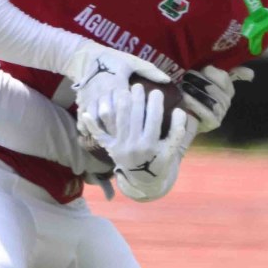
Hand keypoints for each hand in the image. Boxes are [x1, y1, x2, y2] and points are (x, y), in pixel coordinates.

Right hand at [63, 43, 168, 136]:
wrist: (86, 57)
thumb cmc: (113, 60)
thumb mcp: (132, 62)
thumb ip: (150, 71)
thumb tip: (167, 81)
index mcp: (116, 83)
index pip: (124, 101)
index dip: (133, 113)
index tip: (143, 122)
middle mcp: (102, 92)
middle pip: (110, 113)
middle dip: (119, 125)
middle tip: (130, 135)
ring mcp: (91, 98)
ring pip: (97, 117)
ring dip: (106, 128)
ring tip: (117, 139)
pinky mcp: (82, 102)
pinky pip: (83, 118)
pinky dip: (87, 128)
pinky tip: (94, 136)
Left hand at [80, 88, 197, 202]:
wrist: (144, 181)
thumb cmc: (160, 161)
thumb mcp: (172, 150)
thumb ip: (178, 131)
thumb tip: (181, 110)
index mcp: (151, 146)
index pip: (154, 119)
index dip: (155, 103)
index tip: (157, 91)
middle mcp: (133, 146)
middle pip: (135, 116)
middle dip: (137, 99)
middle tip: (138, 86)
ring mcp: (120, 147)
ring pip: (119, 120)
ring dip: (120, 104)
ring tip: (124, 90)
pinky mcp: (110, 148)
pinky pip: (100, 136)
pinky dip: (92, 126)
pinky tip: (87, 113)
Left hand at [180, 65, 251, 132]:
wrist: (184, 115)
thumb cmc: (194, 93)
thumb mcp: (205, 79)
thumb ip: (223, 72)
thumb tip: (251, 73)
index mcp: (227, 88)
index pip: (224, 77)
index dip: (212, 72)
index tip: (201, 69)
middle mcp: (227, 101)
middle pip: (214, 88)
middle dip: (200, 80)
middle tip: (187, 76)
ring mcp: (221, 113)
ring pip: (211, 99)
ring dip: (196, 91)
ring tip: (184, 86)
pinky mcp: (213, 123)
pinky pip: (206, 112)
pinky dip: (195, 104)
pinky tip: (186, 97)